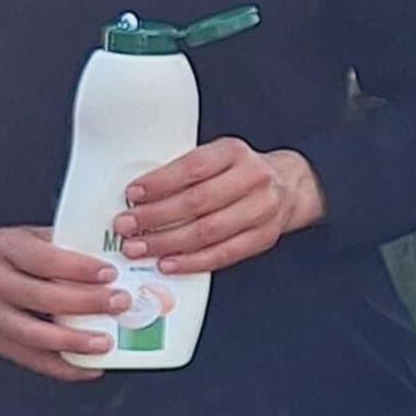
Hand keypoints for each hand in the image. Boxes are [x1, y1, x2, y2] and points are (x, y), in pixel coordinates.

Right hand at [0, 221, 135, 381]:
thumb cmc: (4, 251)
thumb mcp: (29, 235)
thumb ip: (64, 245)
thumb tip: (112, 256)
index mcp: (5, 248)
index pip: (45, 259)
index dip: (78, 268)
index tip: (109, 273)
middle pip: (42, 298)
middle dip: (85, 303)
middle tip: (118, 304)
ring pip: (33, 335)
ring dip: (73, 342)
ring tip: (104, 344)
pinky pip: (29, 358)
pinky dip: (61, 367)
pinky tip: (87, 367)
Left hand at [108, 140, 325, 274]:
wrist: (288, 185)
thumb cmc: (240, 171)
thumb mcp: (217, 157)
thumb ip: (185, 171)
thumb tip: (138, 195)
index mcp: (234, 152)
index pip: (193, 167)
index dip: (160, 182)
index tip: (133, 193)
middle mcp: (252, 178)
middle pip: (198, 202)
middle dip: (156, 216)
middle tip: (126, 225)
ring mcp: (262, 210)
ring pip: (208, 231)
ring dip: (168, 243)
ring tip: (139, 248)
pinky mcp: (263, 237)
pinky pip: (223, 254)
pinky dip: (192, 262)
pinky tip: (168, 263)